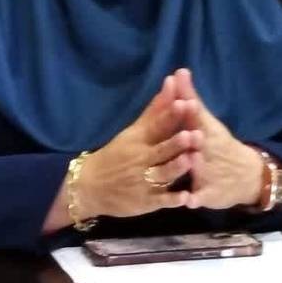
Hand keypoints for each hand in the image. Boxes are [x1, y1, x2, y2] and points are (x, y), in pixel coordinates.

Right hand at [73, 74, 198, 218]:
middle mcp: (142, 159)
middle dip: (176, 143)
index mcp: (139, 140)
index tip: (185, 103)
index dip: (170, 115)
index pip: (156, 125)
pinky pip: (161, 201)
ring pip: (163, 174)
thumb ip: (155, 109)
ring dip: (176, 167)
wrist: (88, 187)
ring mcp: (144, 181)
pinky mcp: (146, 202)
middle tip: (193, 133)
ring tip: (191, 159)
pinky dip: (172, 200)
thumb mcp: (133, 131)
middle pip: (161, 150)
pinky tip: (186, 199)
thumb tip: (173, 80)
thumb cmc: (116, 154)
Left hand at [172, 69, 263, 210]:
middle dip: (193, 129)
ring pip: (202, 166)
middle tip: (185, 115)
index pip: (195, 112)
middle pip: (199, 137)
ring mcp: (211, 171)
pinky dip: (195, 198)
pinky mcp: (210, 193)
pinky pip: (202, 196)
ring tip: (190, 158)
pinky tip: (189, 201)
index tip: (176, 79)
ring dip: (195, 162)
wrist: (249, 176)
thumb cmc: (220, 146)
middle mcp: (209, 148)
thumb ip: (190, 100)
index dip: (187, 99)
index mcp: (207, 131)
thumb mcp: (207, 122)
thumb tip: (178, 72)